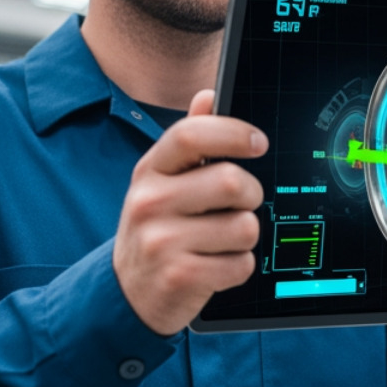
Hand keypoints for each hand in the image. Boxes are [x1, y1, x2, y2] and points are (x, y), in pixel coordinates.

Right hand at [113, 90, 266, 335]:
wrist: (128, 291)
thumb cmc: (159, 227)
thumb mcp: (164, 182)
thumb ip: (189, 142)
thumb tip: (208, 95)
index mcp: (150, 170)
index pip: (190, 136)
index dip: (232, 133)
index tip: (258, 143)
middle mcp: (149, 202)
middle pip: (230, 181)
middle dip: (250, 195)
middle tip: (241, 205)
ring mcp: (160, 241)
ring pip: (244, 227)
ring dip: (245, 237)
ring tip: (221, 241)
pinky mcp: (178, 277)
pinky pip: (241, 265)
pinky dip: (239, 268)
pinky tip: (215, 267)